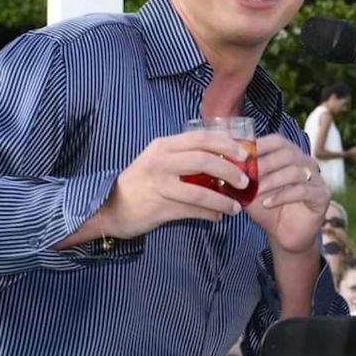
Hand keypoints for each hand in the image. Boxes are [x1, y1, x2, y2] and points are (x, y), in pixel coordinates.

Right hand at [99, 130, 248, 238]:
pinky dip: (209, 214)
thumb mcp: (159, 161)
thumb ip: (185, 157)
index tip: (245, 154)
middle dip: (230, 171)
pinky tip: (218, 217)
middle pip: (204, 160)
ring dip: (223, 200)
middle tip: (245, 181)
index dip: (227, 144)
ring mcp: (159, 185)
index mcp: (164, 145)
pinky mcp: (159, 207)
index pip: (201, 138)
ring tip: (236, 207)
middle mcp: (160, 161)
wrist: (110, 207)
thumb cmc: (140, 183)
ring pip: (200, 191)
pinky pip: (192, 211)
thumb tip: (223, 160)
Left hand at [245, 134, 329, 253]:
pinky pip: (302, 191)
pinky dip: (282, 196)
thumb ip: (241, 176)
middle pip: (287, 153)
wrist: (283, 235)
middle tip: (245, 175)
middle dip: (263, 164)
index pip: (277, 141)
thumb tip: (223, 161)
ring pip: (295, 172)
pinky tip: (267, 203)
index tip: (239, 155)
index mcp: (290, 154)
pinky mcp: (321, 196)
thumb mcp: (250, 190)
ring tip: (254, 191)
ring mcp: (316, 178)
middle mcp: (306, 163)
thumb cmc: (267, 208)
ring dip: (271, 181)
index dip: (259, 145)